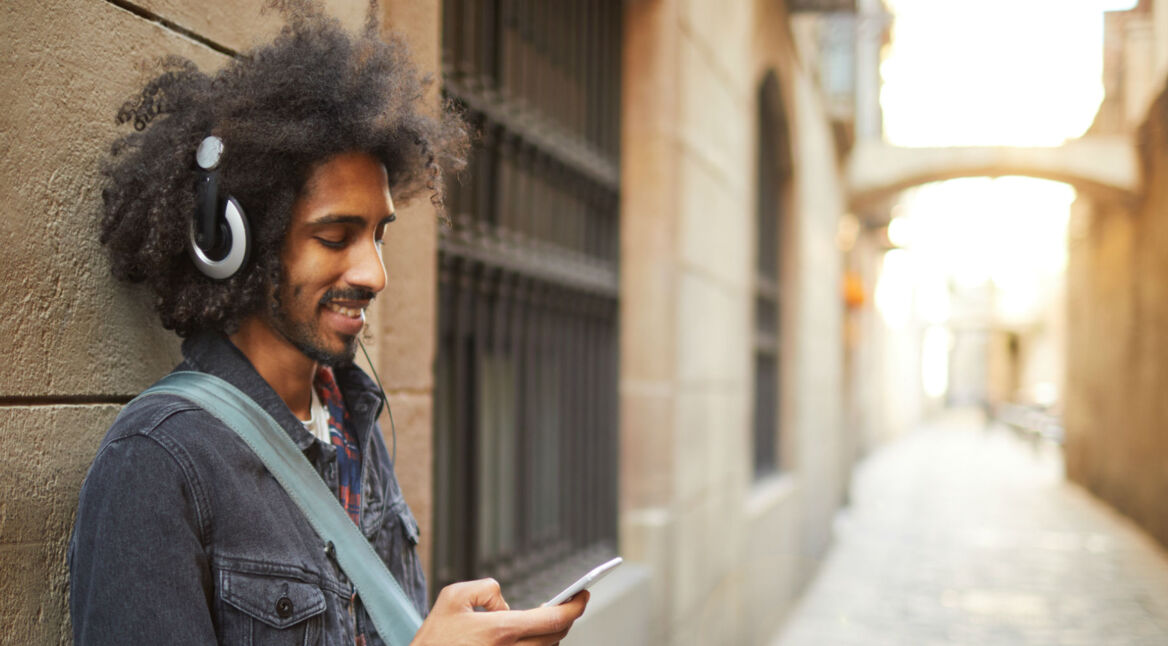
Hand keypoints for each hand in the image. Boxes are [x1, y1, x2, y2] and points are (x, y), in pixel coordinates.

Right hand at [410, 578, 589, 645]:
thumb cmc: (434, 638)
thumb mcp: (453, 597)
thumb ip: (486, 588)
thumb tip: (505, 601)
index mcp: (501, 631)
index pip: (553, 619)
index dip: (575, 606)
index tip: (583, 595)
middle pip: (556, 636)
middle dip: (567, 617)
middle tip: (570, 603)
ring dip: (551, 633)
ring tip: (547, 618)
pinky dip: (536, 645)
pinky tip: (530, 635)